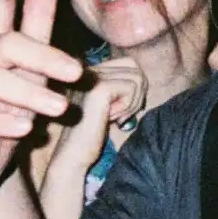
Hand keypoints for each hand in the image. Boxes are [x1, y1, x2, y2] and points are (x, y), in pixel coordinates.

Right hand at [52, 57, 147, 175]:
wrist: (74, 155)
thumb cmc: (93, 134)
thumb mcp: (110, 104)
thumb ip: (121, 86)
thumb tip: (143, 77)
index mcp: (88, 70)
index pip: (129, 63)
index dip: (134, 87)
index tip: (122, 108)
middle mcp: (86, 68)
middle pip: (134, 66)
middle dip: (137, 93)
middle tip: (123, 114)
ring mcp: (90, 76)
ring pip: (136, 77)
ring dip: (133, 101)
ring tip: (116, 117)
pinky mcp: (98, 88)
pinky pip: (131, 87)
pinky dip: (128, 106)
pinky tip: (112, 119)